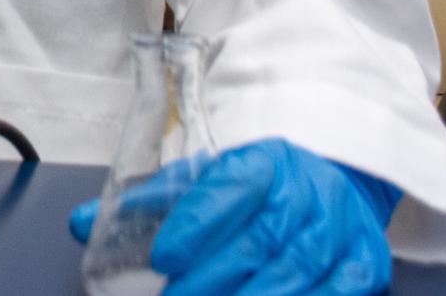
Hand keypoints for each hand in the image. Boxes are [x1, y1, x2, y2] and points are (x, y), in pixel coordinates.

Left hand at [70, 139, 400, 294]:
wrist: (333, 184)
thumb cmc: (256, 190)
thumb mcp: (203, 182)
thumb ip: (146, 203)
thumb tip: (79, 225)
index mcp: (263, 162)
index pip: (230, 188)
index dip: (197, 224)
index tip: (165, 256)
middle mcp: (307, 193)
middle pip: (258, 242)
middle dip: (212, 279)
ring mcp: (340, 231)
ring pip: (296, 274)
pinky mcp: (366, 266)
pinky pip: (338, 293)